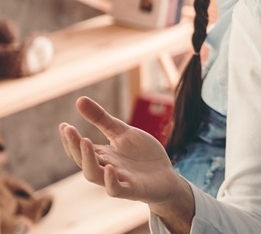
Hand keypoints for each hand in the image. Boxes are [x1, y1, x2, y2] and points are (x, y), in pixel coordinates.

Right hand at [59, 97, 187, 205]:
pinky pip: (116, 189)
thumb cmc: (142, 154)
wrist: (167, 175)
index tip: (64, 125)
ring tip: (85, 142)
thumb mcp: (123, 132)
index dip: (70, 139)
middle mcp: (105, 168)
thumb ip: (102, 119)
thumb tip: (79, 100)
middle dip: (74, 146)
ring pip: (94, 175)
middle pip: (82, 160)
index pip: (79, 149)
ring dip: (87, 160)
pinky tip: (108, 167)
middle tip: (69, 129)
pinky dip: (110, 181)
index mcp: (102, 155)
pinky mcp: (132, 190)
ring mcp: (118, 179)